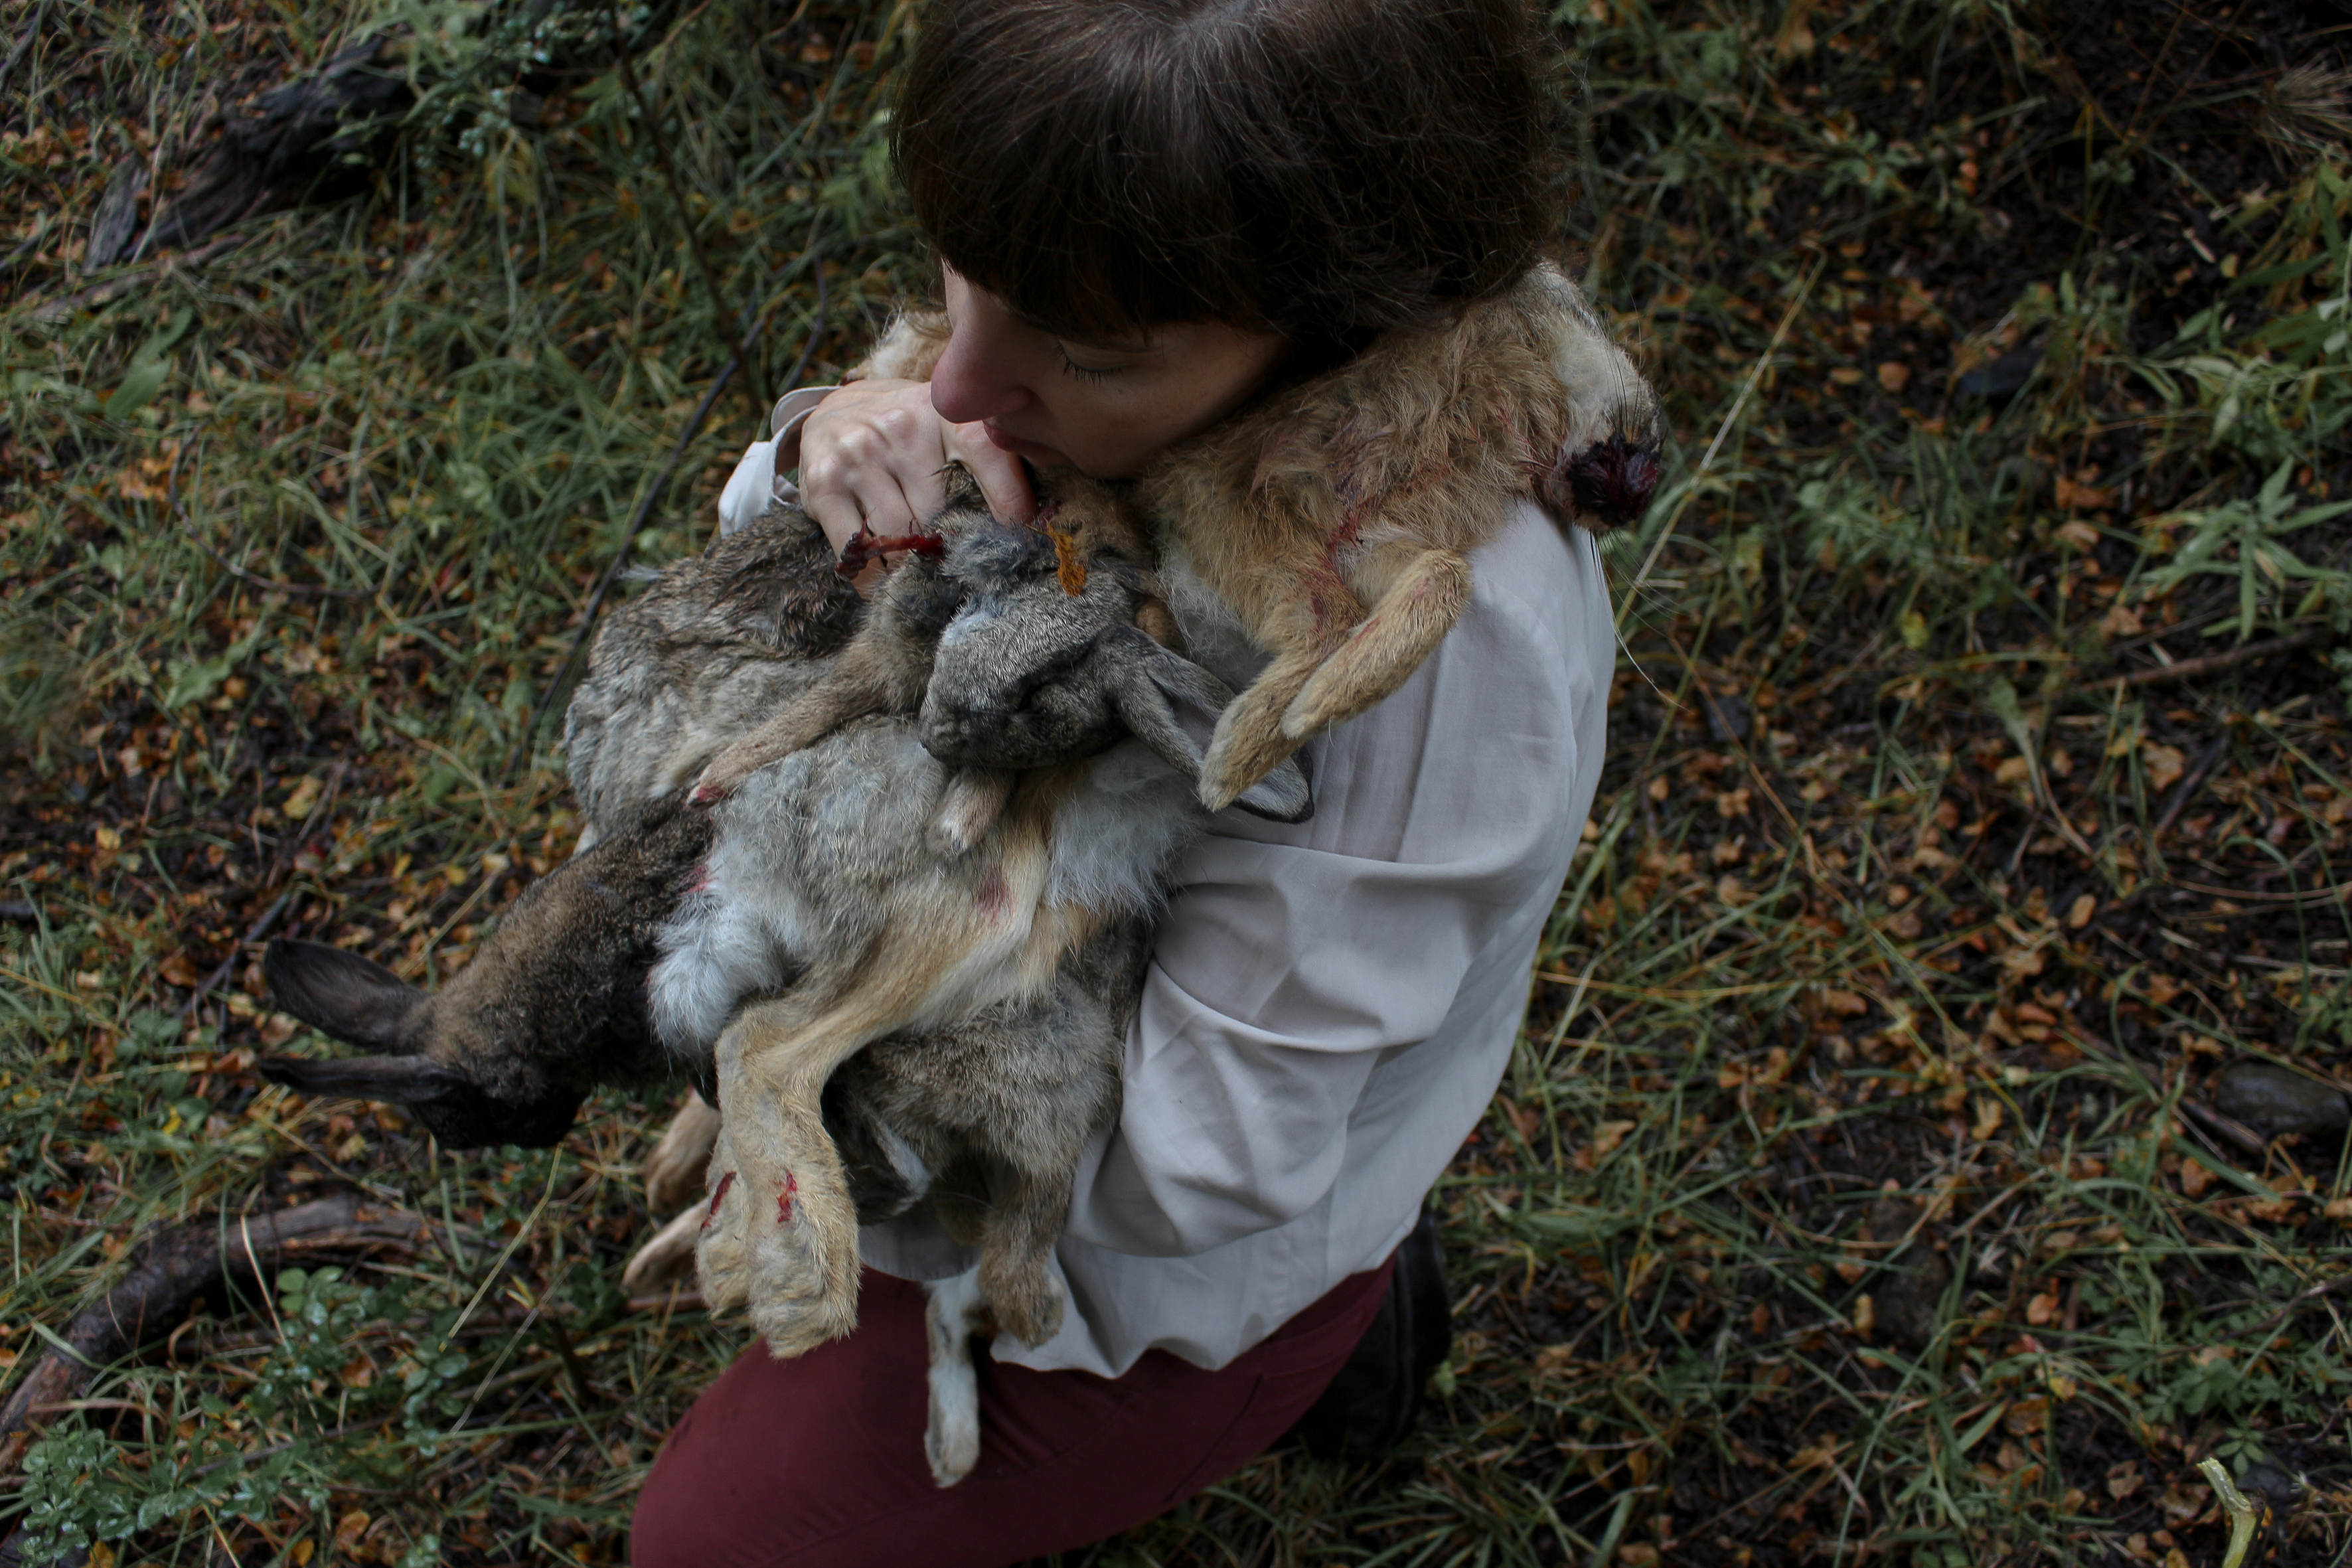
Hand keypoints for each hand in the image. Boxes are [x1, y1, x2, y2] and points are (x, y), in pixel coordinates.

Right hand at [794, 380, 1034, 565]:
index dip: (1012, 503)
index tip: (1027, 538)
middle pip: (941, 515)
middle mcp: (900, 428)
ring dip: (914, 569)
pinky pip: (858, 551)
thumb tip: (1033, 524)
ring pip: (900, 539)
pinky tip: (887, 583)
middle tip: (964, 571)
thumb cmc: (909, 434)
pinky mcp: (824, 484)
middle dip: (954, 549)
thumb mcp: (951, 430)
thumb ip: (989, 464)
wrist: (835, 412)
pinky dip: (875, 578)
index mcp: (945, 414)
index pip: (989, 457)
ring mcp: (859, 456)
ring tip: (926, 581)